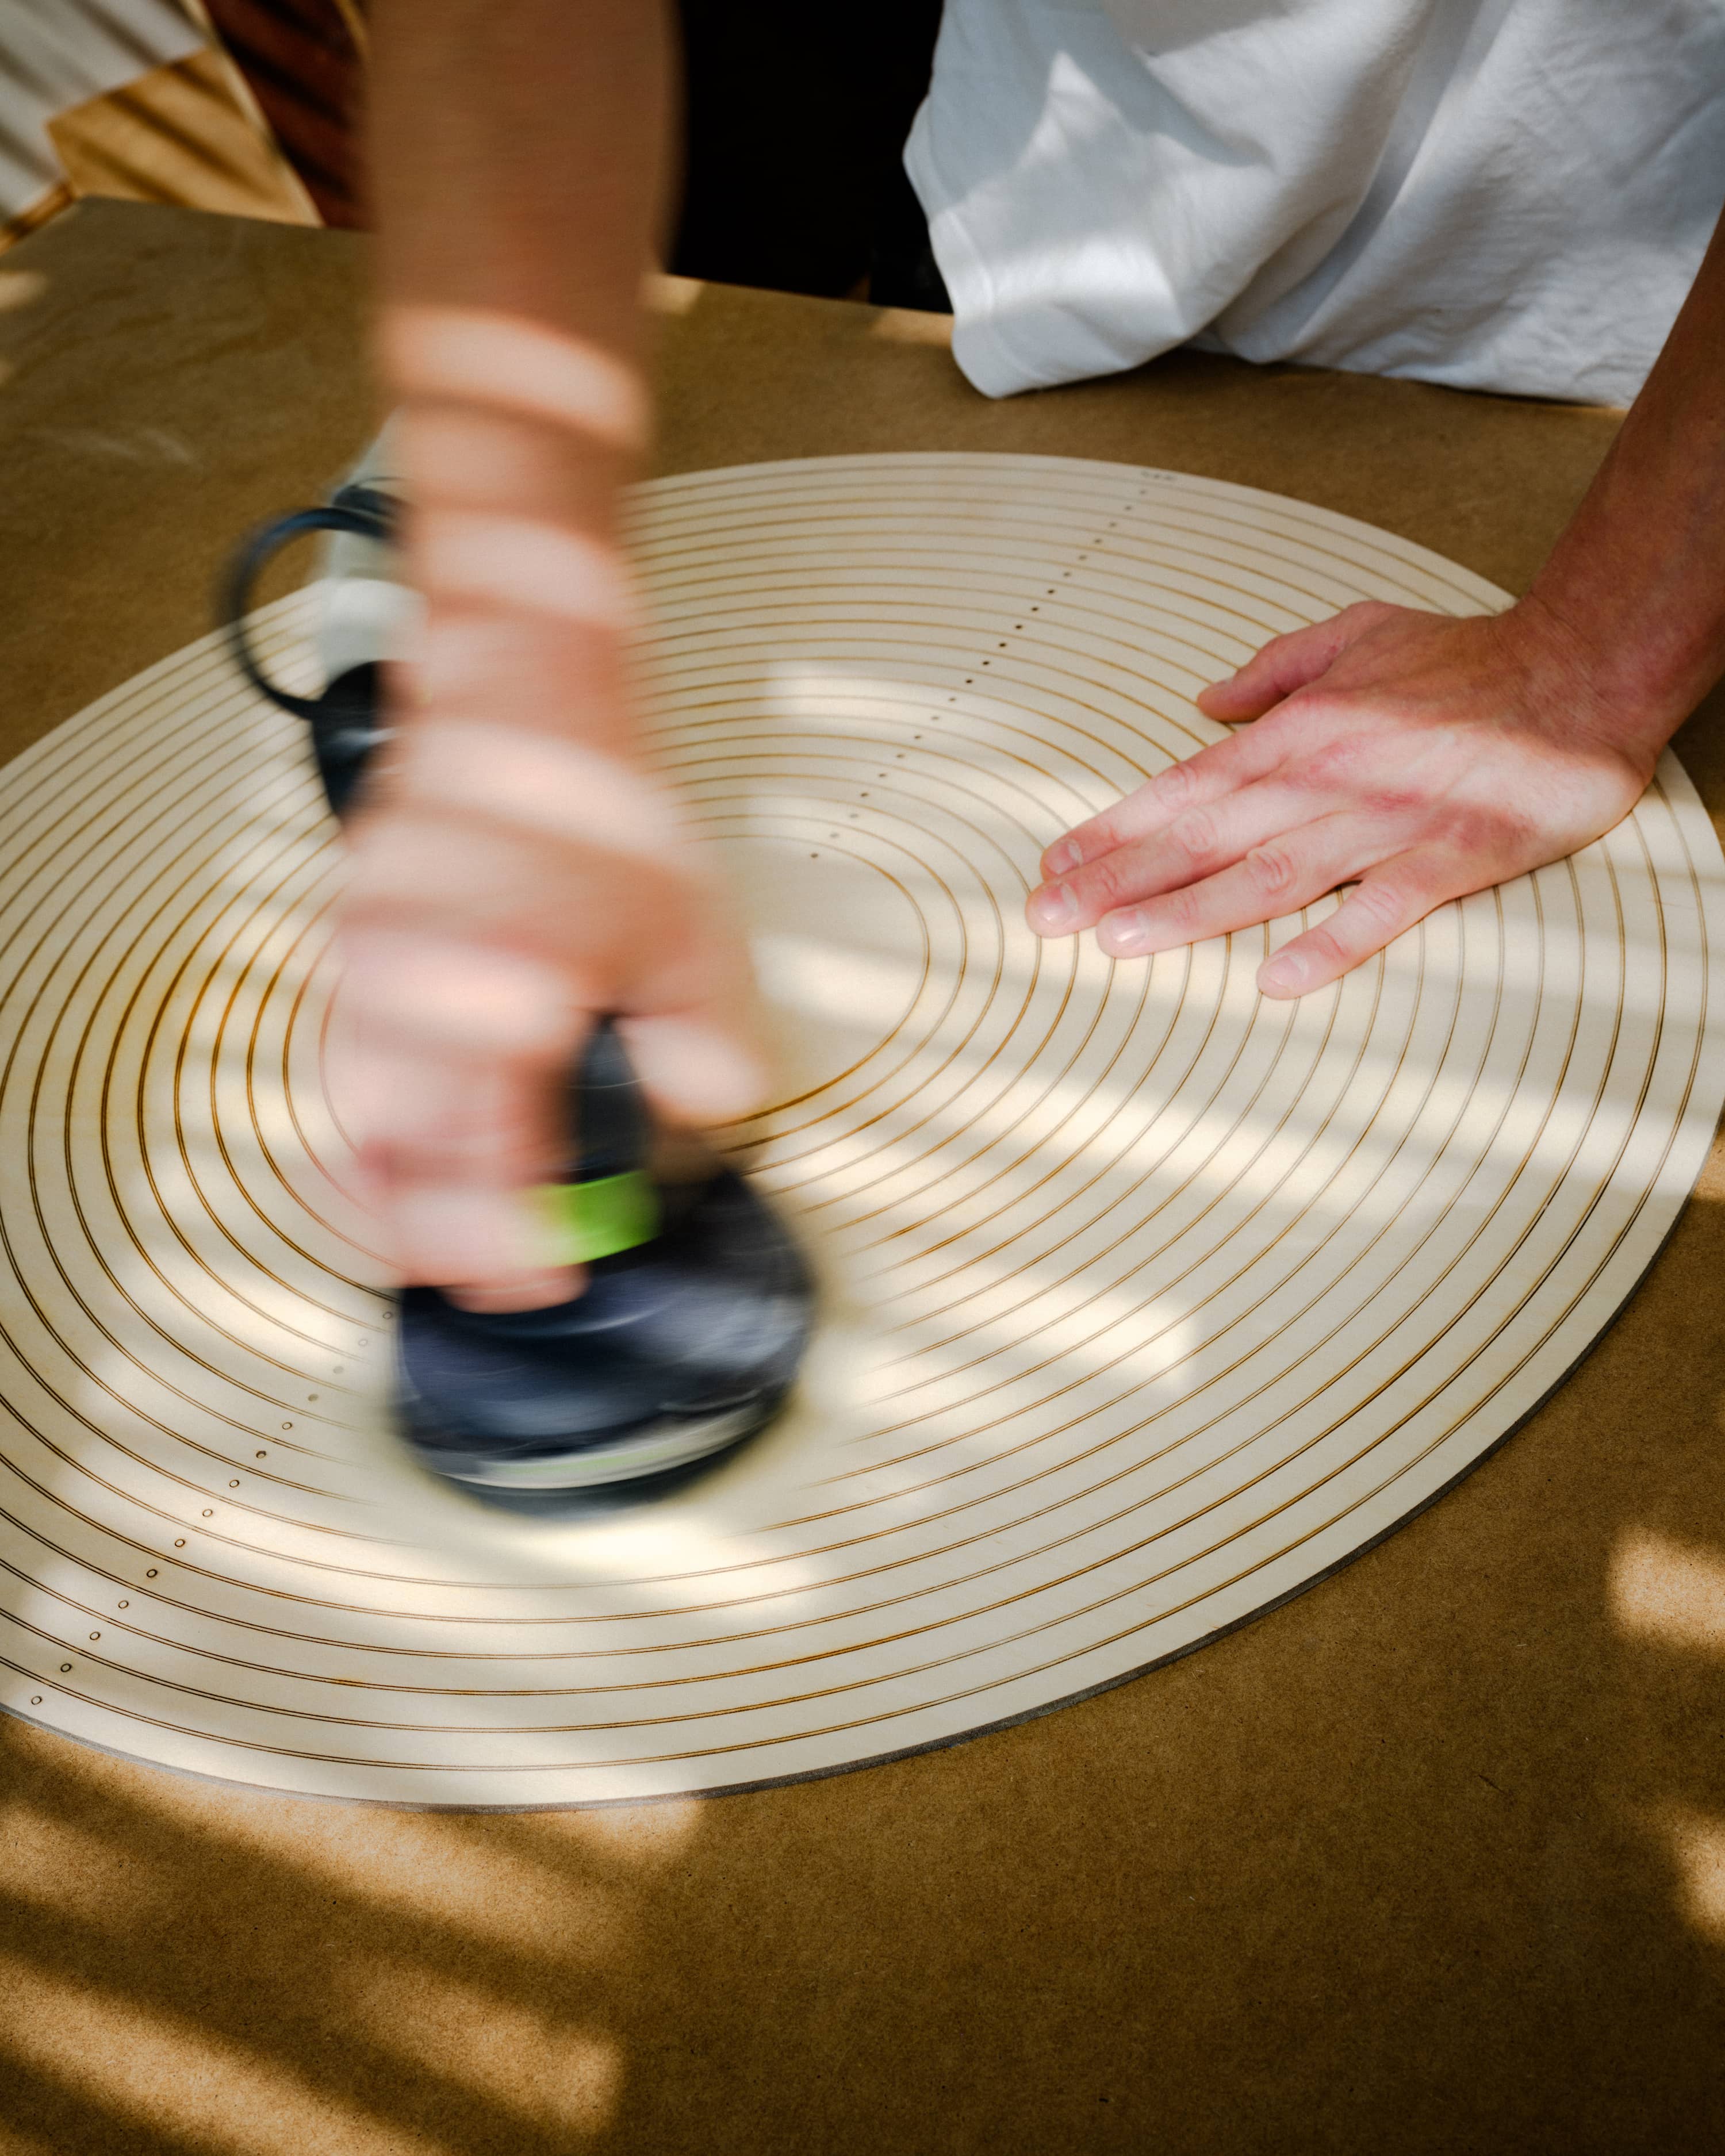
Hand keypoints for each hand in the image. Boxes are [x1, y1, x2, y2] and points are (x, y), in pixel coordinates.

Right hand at [330, 606, 763, 1312]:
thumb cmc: (595, 805)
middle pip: (395, 1163)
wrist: (519, 700)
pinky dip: (354, 1129)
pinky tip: (388, 1155)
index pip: (492, 1159)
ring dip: (381, 1199)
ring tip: (427, 1244)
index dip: (514, 1244)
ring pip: (346, 1122)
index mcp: (513, 990)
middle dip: (434, 1244)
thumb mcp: (688, 932)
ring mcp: (372, 968)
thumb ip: (701, 1039)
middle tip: (486, 1281)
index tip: (545, 1280)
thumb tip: (704, 1110)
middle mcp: (426, 988)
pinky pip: (332, 1066)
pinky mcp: (349, 948)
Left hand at [1025, 597, 1664, 996]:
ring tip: (1119, 945)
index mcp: (1300, 729)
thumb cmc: (1464, 656)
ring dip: (1190, 913)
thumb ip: (1273, 669)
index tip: (1053, 864)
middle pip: (1206, 838)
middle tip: (1047, 919)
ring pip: (1271, 876)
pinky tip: (1275, 979)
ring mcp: (1388, 821)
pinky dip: (1331, 942)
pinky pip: (1383, 909)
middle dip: (1119, 879)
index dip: (1114, 829)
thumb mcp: (1356, 633)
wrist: (1580, 670)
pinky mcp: (1451, 858)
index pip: (1185, 787)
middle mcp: (1328, 777)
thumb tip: (1203, 701)